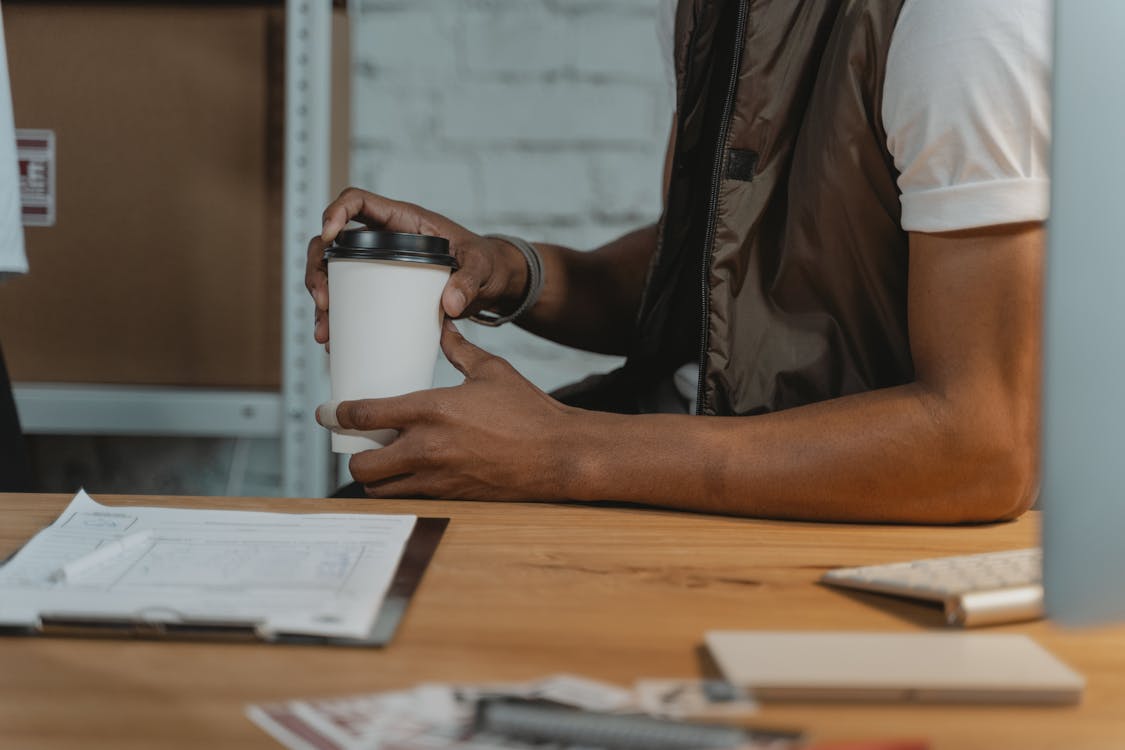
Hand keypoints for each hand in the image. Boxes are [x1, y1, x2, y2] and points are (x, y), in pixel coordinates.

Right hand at [306, 188, 528, 344]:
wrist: (491, 286)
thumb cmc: (486, 264)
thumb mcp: (482, 268)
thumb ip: (470, 281)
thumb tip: (451, 305)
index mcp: (403, 220)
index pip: (358, 201)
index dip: (336, 211)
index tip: (329, 235)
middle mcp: (383, 240)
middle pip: (333, 243)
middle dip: (319, 269)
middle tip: (324, 300)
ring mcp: (378, 265)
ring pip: (335, 274)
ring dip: (322, 300)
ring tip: (325, 332)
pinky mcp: (381, 291)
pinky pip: (350, 300)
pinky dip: (338, 319)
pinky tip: (334, 341)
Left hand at [317, 320, 574, 499]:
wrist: (559, 454)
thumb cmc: (529, 411)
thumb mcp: (492, 371)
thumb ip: (460, 350)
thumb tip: (443, 326)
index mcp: (432, 410)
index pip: (366, 415)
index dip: (338, 414)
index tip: (329, 411)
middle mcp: (427, 448)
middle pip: (362, 466)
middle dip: (353, 456)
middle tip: (359, 443)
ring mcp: (437, 477)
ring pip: (380, 489)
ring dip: (375, 477)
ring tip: (382, 460)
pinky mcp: (452, 496)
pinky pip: (409, 497)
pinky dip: (400, 487)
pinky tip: (409, 473)